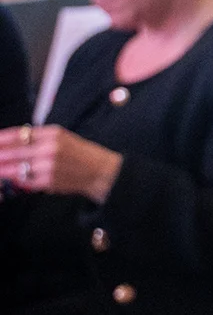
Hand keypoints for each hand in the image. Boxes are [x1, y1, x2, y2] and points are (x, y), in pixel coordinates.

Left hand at [0, 125, 122, 202]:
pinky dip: (15, 180)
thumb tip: (10, 144)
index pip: (18, 134)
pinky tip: (9, 180)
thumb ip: (38, 139)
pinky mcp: (48, 181)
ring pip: (15, 168)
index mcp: (53, 133)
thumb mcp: (62, 138)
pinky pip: (24, 181)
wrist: (100, 171)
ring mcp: (48, 165)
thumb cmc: (79, 153)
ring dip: (2, 170)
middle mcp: (49, 148)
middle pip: (13, 151)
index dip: (1, 139)